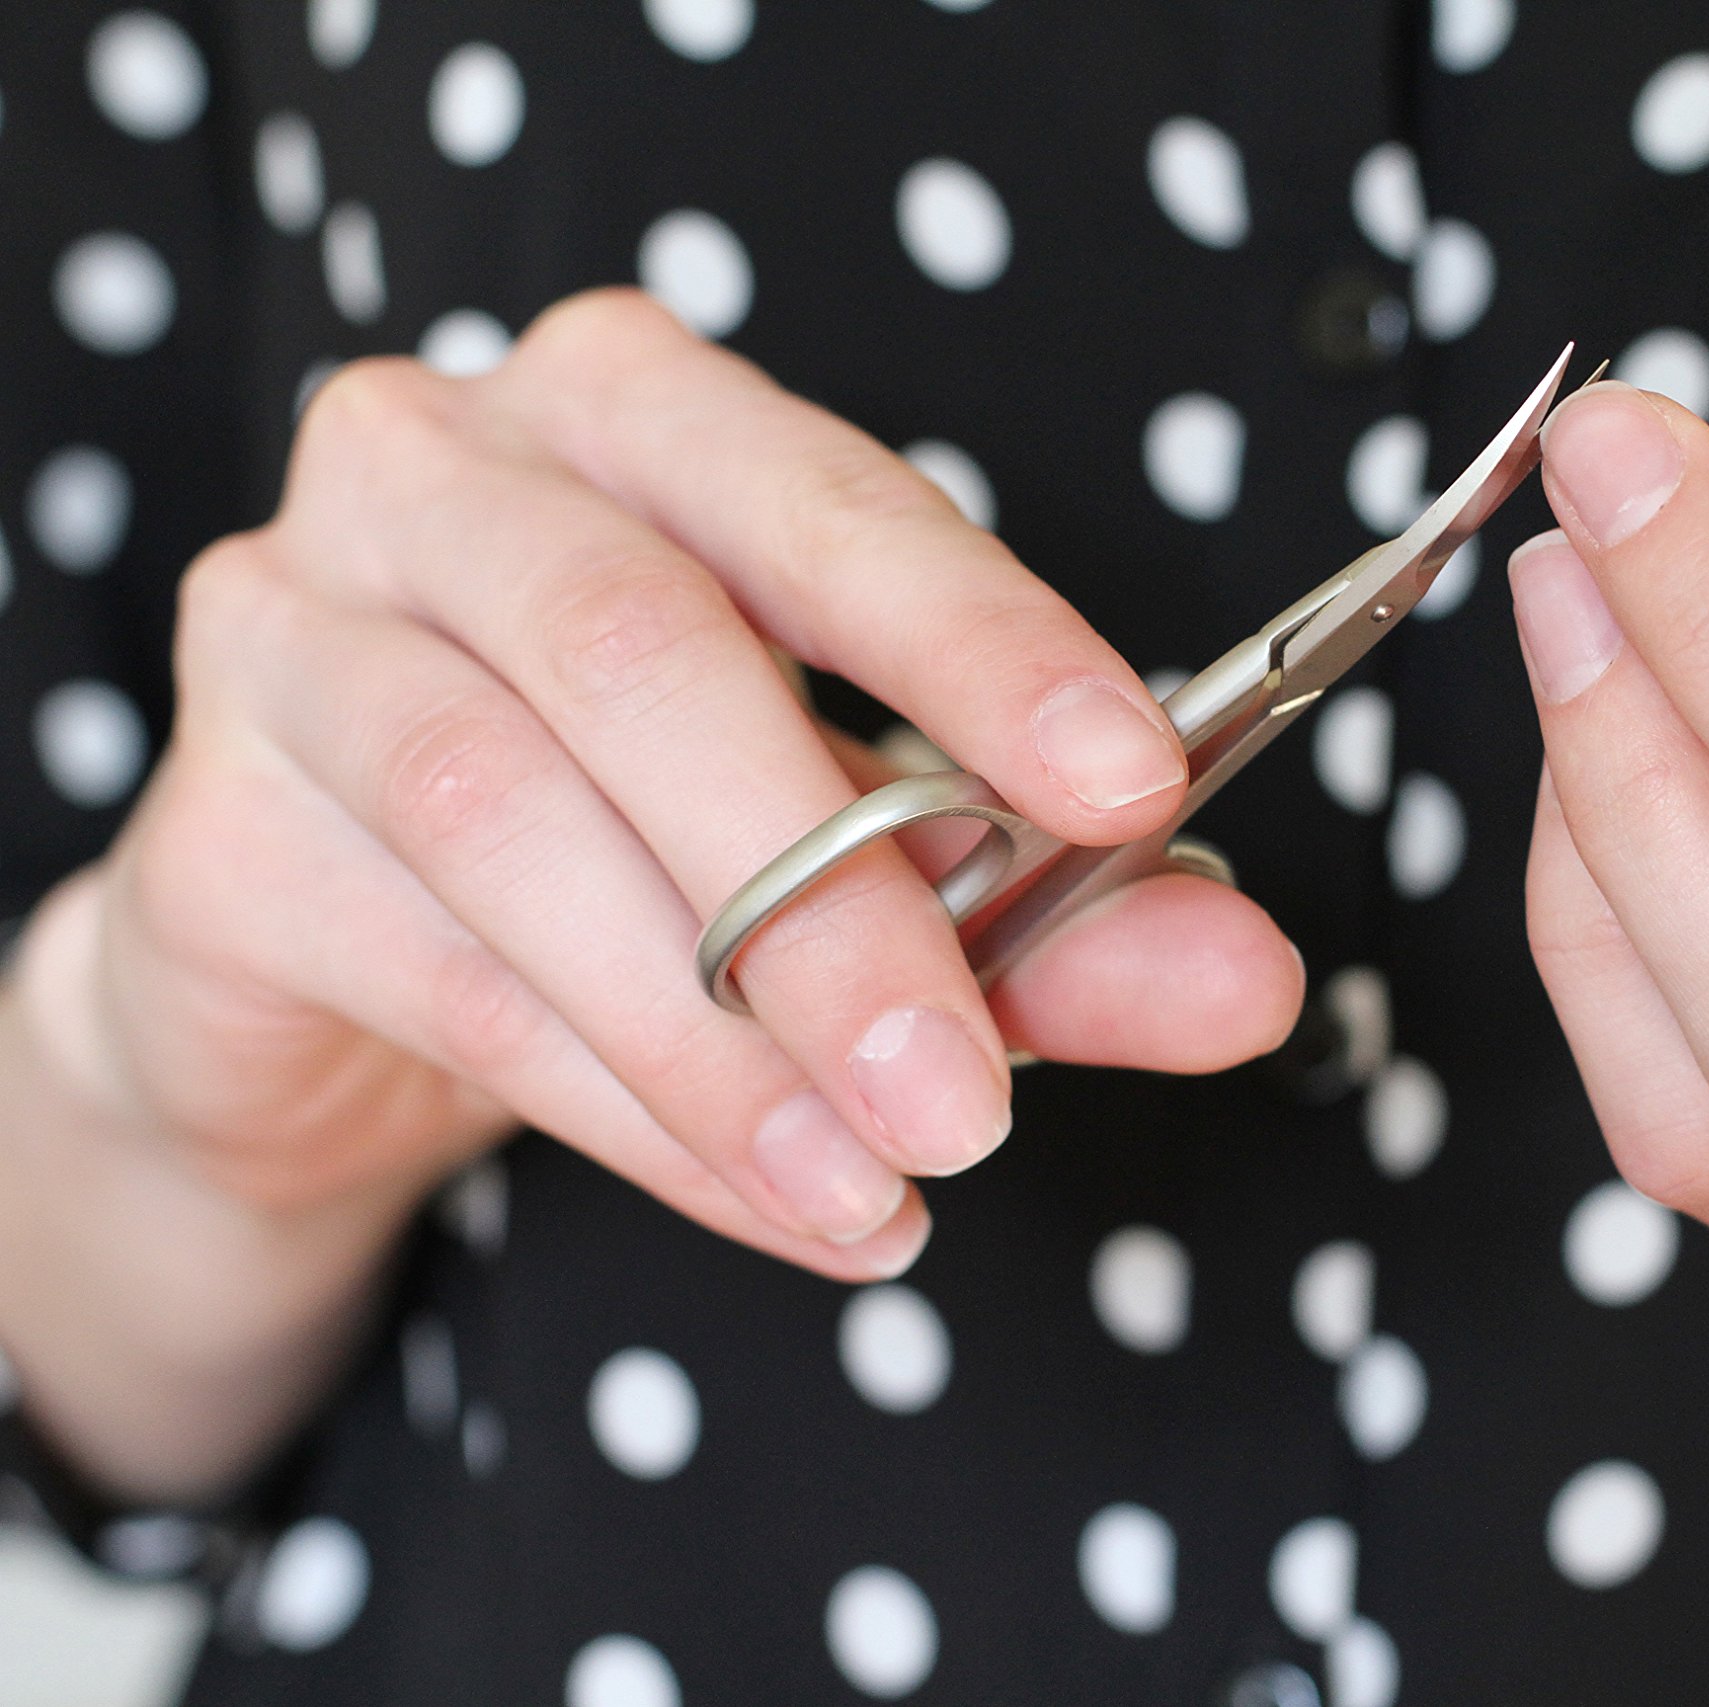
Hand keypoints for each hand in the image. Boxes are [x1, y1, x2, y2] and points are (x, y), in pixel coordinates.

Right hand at [17, 289, 1301, 1281]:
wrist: (343, 954)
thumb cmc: (638, 831)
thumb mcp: (866, 848)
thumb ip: (1051, 908)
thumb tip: (1245, 977)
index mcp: (638, 415)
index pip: (828, 502)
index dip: (981, 644)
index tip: (1134, 788)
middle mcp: (444, 471)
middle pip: (647, 654)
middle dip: (835, 894)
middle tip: (974, 1084)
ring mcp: (293, 630)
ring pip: (515, 820)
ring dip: (725, 1033)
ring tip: (890, 1169)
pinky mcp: (213, 833)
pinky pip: (440, 969)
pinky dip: (637, 1109)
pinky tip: (782, 1192)